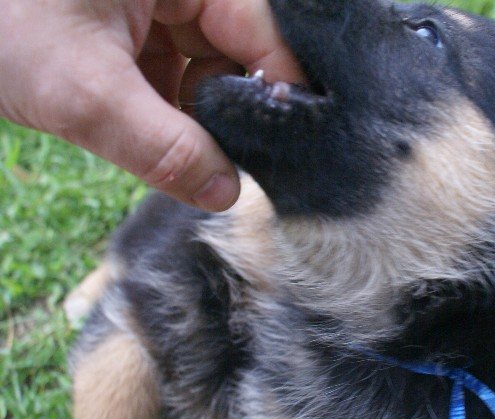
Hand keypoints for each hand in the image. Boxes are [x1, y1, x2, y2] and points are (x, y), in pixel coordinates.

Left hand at [0, 0, 302, 210]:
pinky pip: (179, 75)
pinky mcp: (139, 30)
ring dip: (200, 117)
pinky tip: (153, 134)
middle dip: (232, 111)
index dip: (279, 92)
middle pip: (241, 52)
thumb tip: (227, 194)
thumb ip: (160, 146)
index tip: (283, 153)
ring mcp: (160, 7)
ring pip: (211, 69)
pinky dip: (172, 112)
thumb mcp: (82, 92)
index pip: (264, 30)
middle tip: (222, 164)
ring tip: (178, 150)